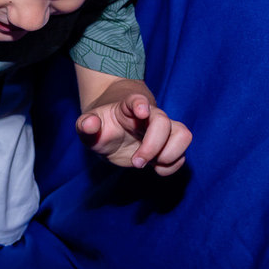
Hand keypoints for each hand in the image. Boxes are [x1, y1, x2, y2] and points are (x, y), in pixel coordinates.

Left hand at [75, 94, 189, 175]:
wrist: (111, 131)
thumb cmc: (101, 125)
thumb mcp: (86, 126)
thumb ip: (85, 124)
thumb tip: (89, 123)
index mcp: (128, 106)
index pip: (137, 100)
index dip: (141, 104)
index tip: (141, 111)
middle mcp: (150, 116)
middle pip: (163, 122)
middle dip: (152, 146)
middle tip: (136, 162)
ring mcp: (162, 130)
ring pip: (183, 135)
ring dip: (170, 154)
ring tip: (153, 164)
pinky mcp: (168, 145)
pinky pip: (182, 155)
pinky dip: (172, 166)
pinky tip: (156, 168)